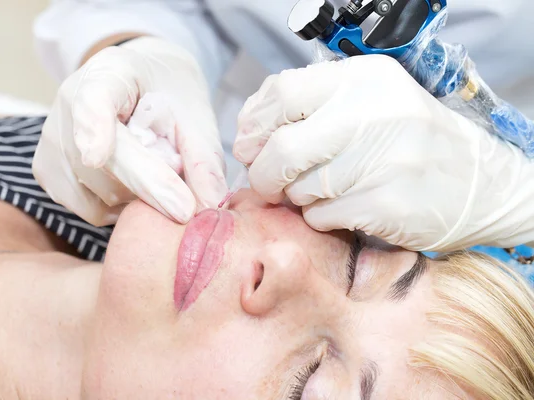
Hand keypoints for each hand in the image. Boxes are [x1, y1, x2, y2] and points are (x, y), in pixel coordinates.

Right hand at [33, 37, 226, 225]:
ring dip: (139, 197)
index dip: (94, 127)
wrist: (141, 84)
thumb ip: (203, 154)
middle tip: (188, 193)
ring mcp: (52, 140)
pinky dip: (120, 208)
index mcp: (109, 72)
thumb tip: (210, 203)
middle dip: (153, 185)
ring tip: (153, 168)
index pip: (94, 99)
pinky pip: (91, 209)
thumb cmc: (169, 94)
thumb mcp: (194, 111)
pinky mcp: (48, 172)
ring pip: (100, 194)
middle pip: (104, 164)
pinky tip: (135, 184)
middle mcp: (67, 104)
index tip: (97, 156)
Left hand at [234, 55, 533, 251]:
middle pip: (282, 147)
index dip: (255, 123)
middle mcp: (374, 114)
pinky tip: (344, 207)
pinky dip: (320, 217)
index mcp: (364, 80)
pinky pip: (321, 216)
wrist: (477, 185)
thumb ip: (311, 107)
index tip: (249, 143)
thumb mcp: (369, 102)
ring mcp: (383, 160)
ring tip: (323, 190)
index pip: (283, 93)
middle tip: (267, 182)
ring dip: (298, 195)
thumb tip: (248, 130)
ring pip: (300, 187)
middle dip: (263, 172)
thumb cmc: (410, 142)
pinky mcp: (386, 204)